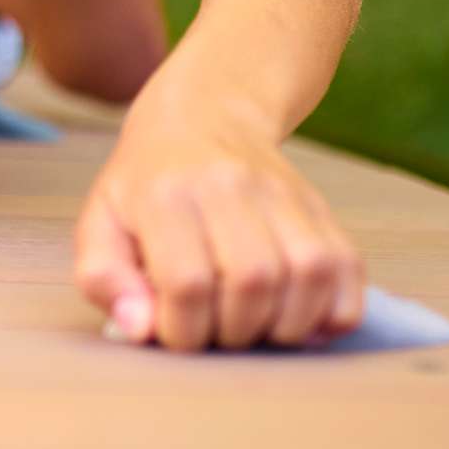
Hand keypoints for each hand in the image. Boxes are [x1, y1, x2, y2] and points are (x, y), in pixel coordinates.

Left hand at [73, 93, 366, 351]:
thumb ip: (105, 279)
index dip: (183, 330)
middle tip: (215, 329)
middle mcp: (227, 186)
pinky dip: (331, 312)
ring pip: (308, 277)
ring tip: (253, 324)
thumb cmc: (144, 185)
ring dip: (285, 326)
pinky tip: (295, 315)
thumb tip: (139, 329)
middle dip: (233, 331)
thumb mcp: (101, 223)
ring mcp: (280, 193)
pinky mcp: (319, 206)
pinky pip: (347, 273)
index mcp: (164, 194)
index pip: (186, 283)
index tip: (176, 331)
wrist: (201, 117)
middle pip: (252, 282)